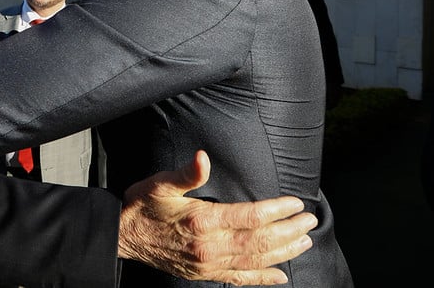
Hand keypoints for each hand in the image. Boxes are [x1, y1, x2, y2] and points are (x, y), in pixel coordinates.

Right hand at [118, 151, 315, 284]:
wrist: (122, 236)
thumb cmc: (142, 205)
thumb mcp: (161, 183)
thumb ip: (187, 173)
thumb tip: (203, 157)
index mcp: (202, 220)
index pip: (250, 216)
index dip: (276, 210)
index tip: (295, 203)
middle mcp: (209, 246)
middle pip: (259, 240)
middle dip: (288, 230)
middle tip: (310, 221)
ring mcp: (208, 264)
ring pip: (254, 260)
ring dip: (283, 252)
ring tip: (304, 241)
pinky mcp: (204, 273)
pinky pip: (239, 279)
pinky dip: (262, 278)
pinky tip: (280, 276)